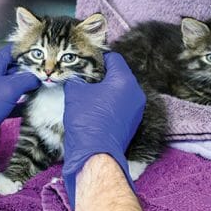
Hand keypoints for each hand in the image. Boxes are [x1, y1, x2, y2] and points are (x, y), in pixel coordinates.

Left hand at [0, 46, 39, 188]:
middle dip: (31, 69)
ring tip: (45, 85)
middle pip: (14, 67)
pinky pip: (13, 100)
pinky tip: (35, 104)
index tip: (43, 53)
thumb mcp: (9, 88)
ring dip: (28, 85)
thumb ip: (27, 79)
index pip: (11, 51)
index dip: (27, 50)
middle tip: (48, 71)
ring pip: (14, 84)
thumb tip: (39, 77)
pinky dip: (23, 102)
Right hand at [61, 52, 144, 208]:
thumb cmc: (86, 119)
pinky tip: (94, 109)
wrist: (95, 153)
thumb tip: (75, 77)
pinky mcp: (132, 123)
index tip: (84, 61)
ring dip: (105, 91)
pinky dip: (109, 104)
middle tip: (83, 77)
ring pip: (120, 92)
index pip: (113, 58)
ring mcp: (136, 110)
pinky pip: (121, 106)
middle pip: (118, 75)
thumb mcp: (75, 93)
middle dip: (101, 75)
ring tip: (87, 94)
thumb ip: (77, 79)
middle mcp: (136, 93)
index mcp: (125, 80)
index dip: (97, 57)